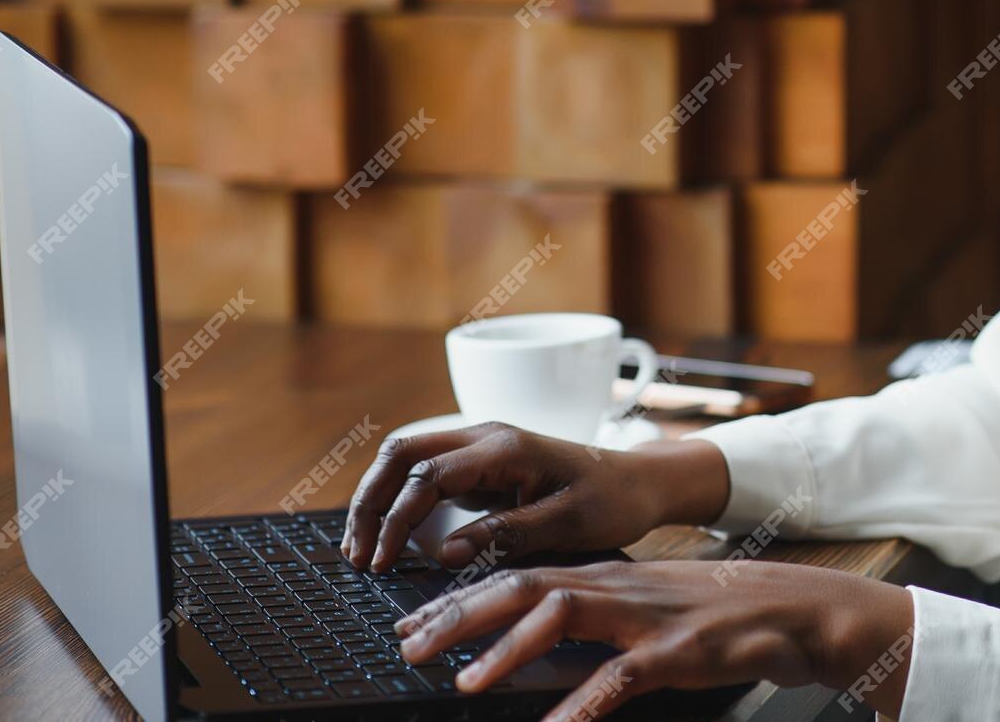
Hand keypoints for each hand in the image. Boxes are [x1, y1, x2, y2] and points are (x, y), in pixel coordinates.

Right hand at [342, 423, 730, 571]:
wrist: (641, 483)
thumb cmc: (614, 499)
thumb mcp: (568, 523)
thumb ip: (508, 534)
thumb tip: (449, 552)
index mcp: (505, 447)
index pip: (427, 474)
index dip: (396, 518)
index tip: (381, 562)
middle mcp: (486, 437)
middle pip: (403, 454)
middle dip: (371, 500)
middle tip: (358, 554)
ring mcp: (482, 449)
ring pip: (409, 459)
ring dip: (380, 499)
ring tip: (363, 549)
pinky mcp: (483, 466)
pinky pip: (427, 474)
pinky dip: (400, 500)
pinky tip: (390, 535)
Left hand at [393, 559, 916, 720]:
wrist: (799, 610)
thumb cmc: (722, 620)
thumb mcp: (646, 617)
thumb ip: (591, 630)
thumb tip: (525, 657)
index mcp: (608, 578)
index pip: (519, 577)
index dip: (461, 600)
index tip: (412, 625)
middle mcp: (619, 586)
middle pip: (525, 585)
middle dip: (461, 614)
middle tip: (411, 646)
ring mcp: (647, 615)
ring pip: (562, 612)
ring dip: (507, 647)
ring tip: (465, 683)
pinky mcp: (678, 649)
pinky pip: (619, 677)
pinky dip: (581, 705)